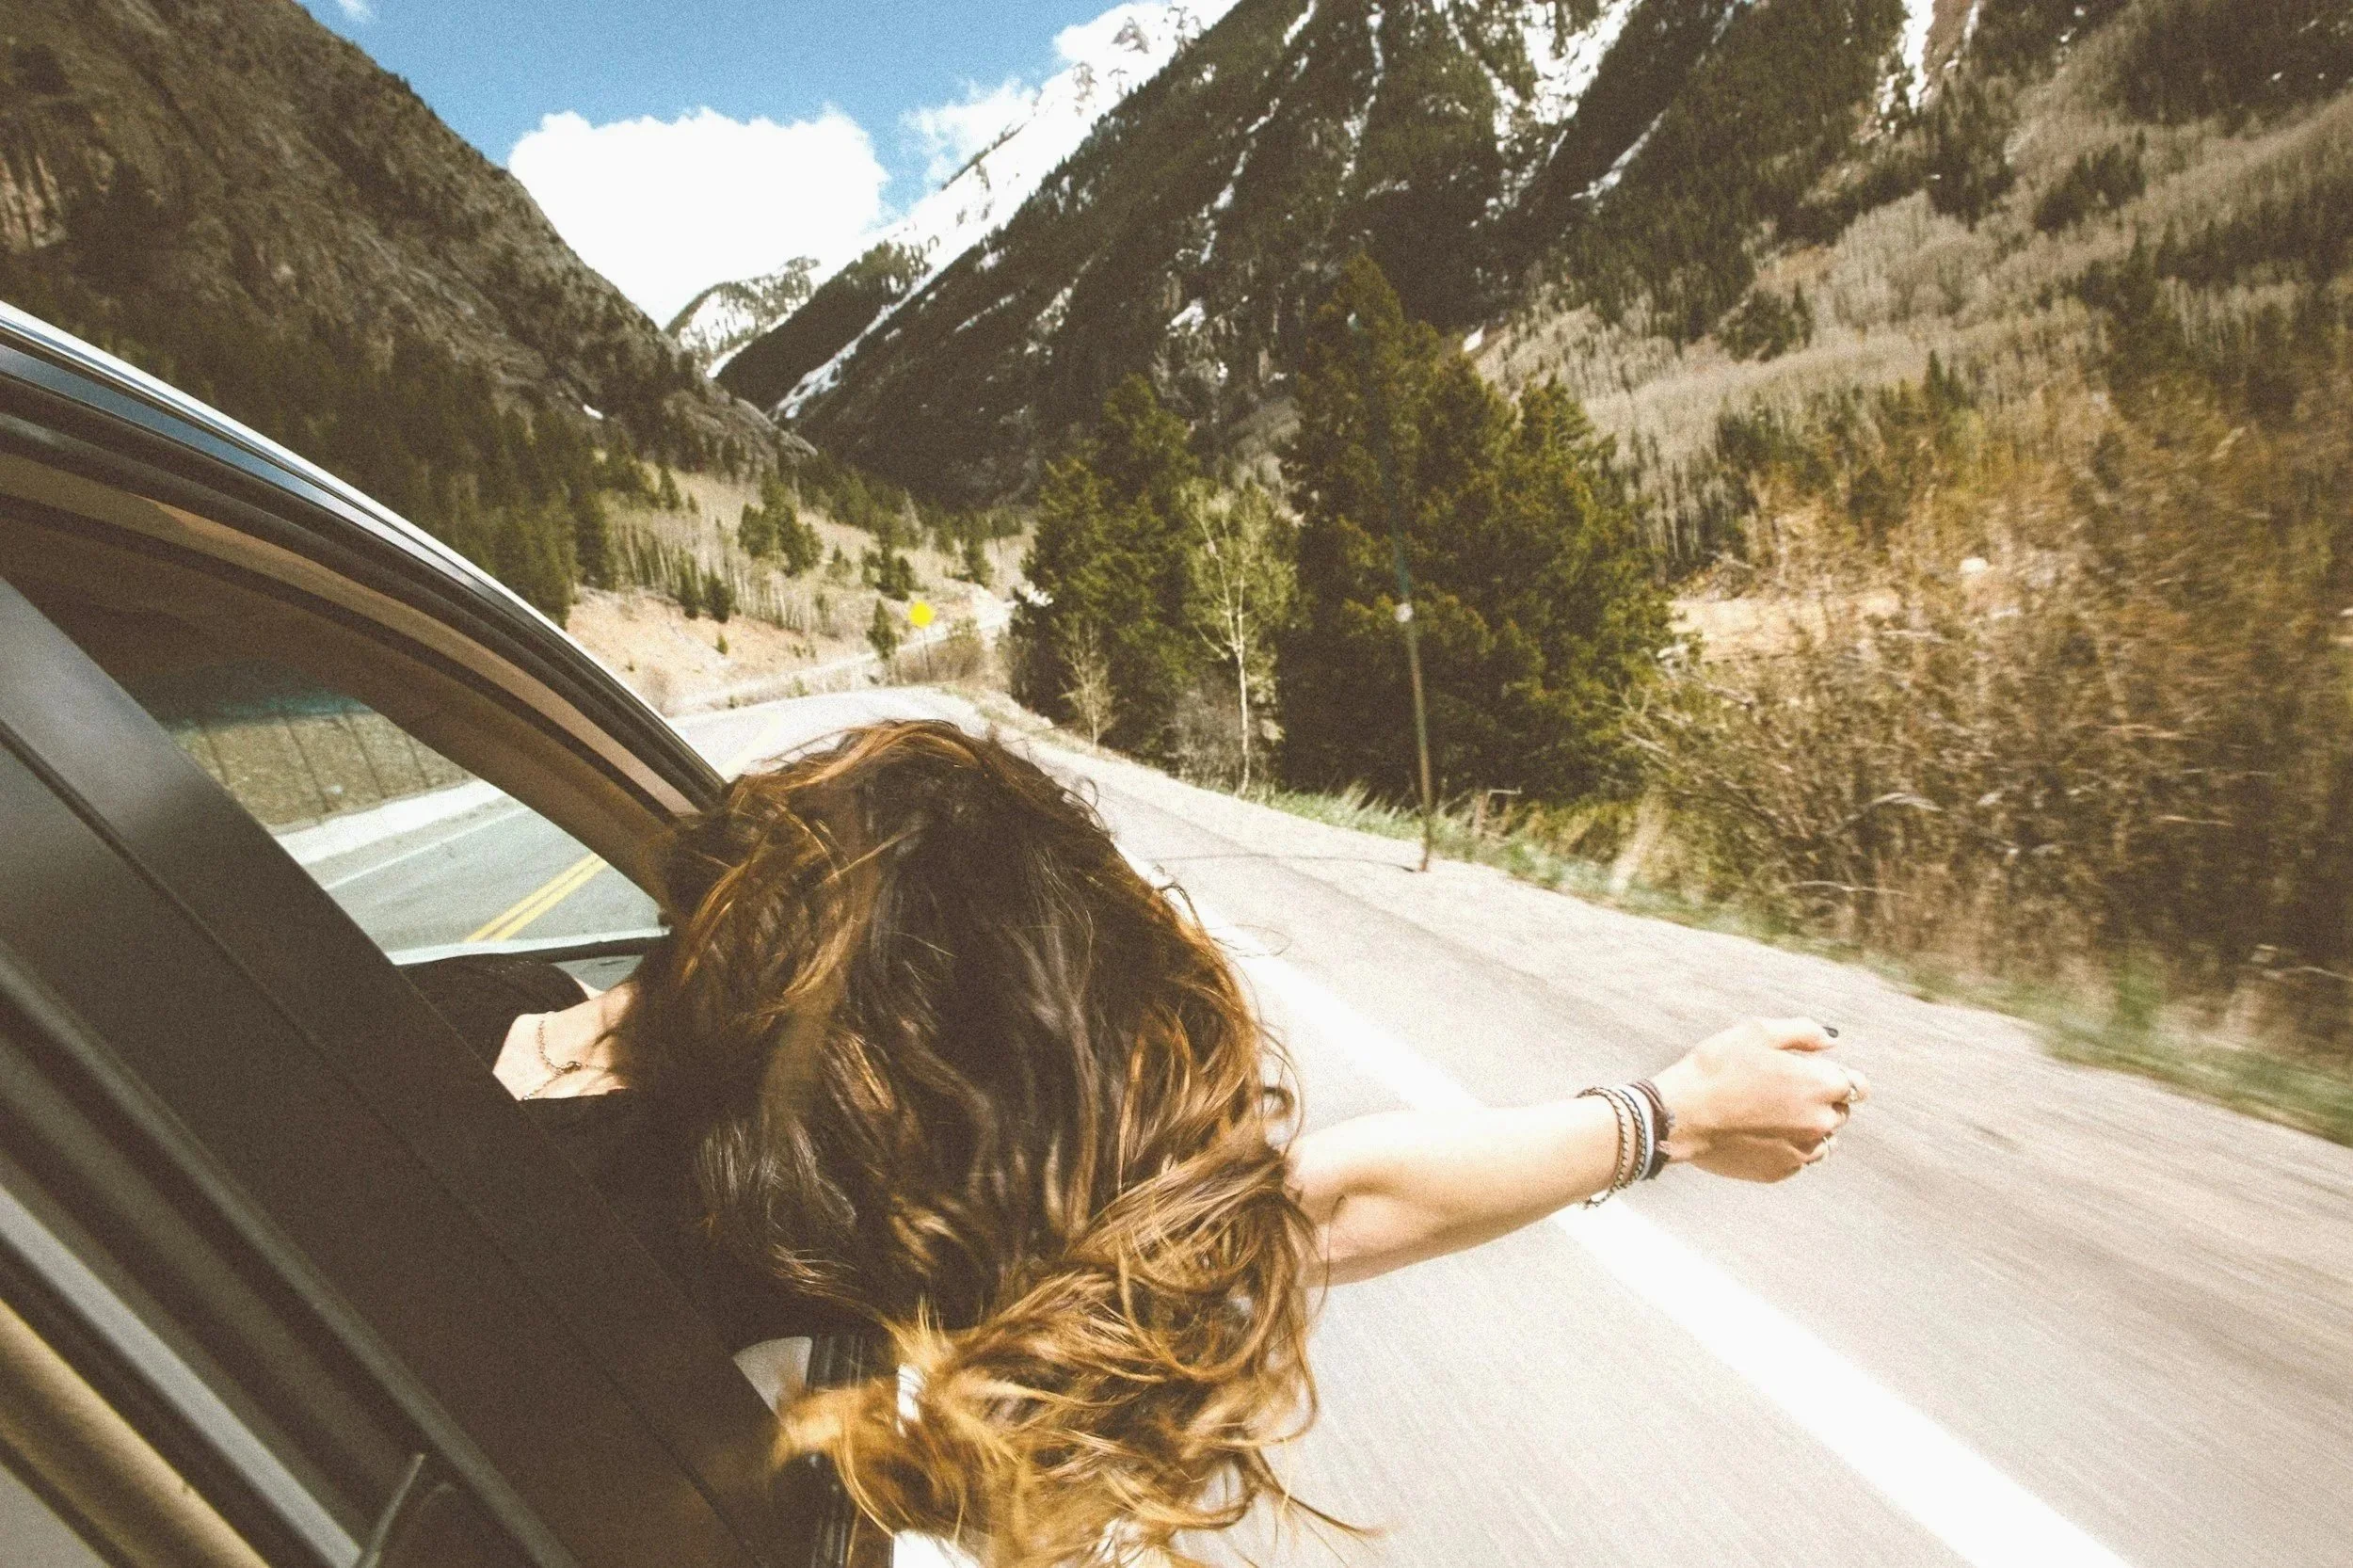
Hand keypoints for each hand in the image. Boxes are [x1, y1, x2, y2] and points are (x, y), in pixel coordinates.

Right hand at [1650, 1016, 1867, 1181]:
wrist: (1682, 1115)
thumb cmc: (1717, 1068)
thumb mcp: (1758, 1033)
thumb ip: (1804, 1033)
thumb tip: (1832, 1041)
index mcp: (1821, 1085)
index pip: (1859, 1086)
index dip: (1840, 1077)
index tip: (1818, 1073)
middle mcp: (1820, 1123)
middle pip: (1840, 1112)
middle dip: (1821, 1100)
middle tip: (1781, 1090)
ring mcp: (1801, 1151)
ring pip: (1823, 1140)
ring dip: (1807, 1127)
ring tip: (1771, 1114)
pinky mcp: (1780, 1171)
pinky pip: (1797, 1159)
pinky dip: (1786, 1147)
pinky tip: (1758, 1133)